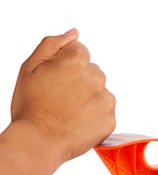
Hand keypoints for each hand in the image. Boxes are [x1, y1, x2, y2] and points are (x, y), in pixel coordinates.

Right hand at [10, 30, 116, 161]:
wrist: (37, 141)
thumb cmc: (31, 106)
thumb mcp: (30, 68)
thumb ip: (53, 44)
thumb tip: (74, 33)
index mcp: (76, 60)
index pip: (78, 52)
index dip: (63, 66)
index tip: (54, 80)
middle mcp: (96, 75)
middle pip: (90, 71)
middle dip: (77, 81)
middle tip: (57, 98)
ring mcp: (105, 97)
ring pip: (98, 91)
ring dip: (86, 98)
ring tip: (66, 112)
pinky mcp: (110, 118)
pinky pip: (103, 111)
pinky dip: (93, 116)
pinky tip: (76, 122)